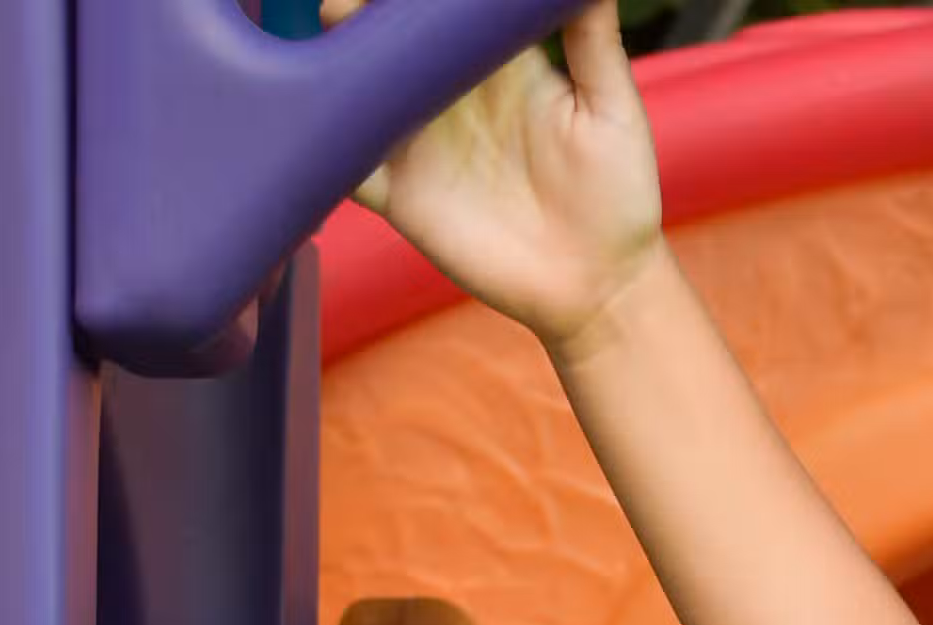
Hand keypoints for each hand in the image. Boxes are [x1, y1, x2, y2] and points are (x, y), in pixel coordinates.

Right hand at [322, 0, 663, 355]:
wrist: (599, 288)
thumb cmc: (617, 198)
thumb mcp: (612, 109)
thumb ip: (592, 38)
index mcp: (491, 63)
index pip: (439, 10)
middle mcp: (446, 95)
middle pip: (384, 38)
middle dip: (357, 10)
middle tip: (353, 4)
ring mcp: (418, 143)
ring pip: (355, 89)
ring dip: (332, 61)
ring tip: (333, 37)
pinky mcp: (400, 195)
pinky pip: (345, 164)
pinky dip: (323, 142)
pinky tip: (316, 119)